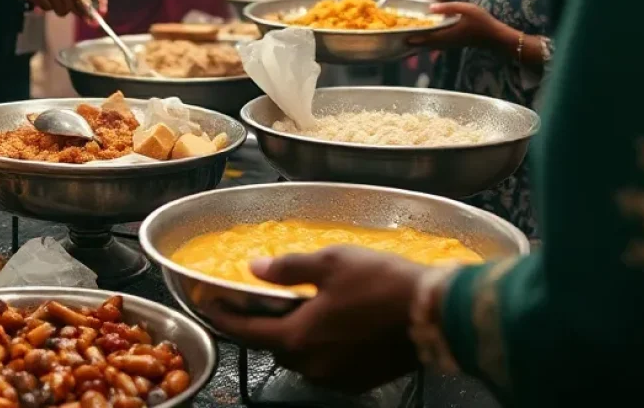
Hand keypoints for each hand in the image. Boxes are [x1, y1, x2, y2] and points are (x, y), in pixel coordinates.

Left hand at [207, 247, 424, 393]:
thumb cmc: (380, 282)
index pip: (248, 332)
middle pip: (273, 347)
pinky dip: (317, 345)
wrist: (434, 314)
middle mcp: (313, 366)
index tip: (208, 305)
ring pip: (300, 357)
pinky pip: (324, 364)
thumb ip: (287, 269)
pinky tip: (326, 323)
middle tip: (253, 301)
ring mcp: (337, 378)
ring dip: (291, 335)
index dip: (224, 317)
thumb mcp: (329, 263)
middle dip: (260, 325)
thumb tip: (254, 269)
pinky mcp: (359, 381)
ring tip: (293, 307)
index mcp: (299, 338)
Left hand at [409, 2, 506, 49]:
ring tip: (409, 39)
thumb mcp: (467, 9)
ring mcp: (452, 44)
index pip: (429, 38)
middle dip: (415, 42)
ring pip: (433, 45)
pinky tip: (426, 38)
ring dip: (422, 43)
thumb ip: (448, 7)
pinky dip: (430, 42)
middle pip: (428, 44)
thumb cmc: (483, 21)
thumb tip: (430, 7)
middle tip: (401, 39)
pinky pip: (439, 44)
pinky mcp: (456, 43)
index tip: (403, 38)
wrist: (496, 37)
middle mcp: (448, 41)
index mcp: (449, 33)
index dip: (416, 38)